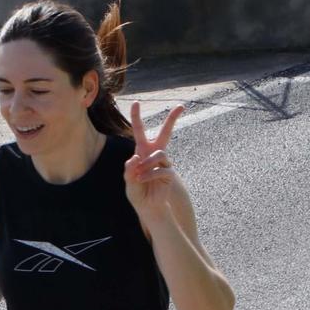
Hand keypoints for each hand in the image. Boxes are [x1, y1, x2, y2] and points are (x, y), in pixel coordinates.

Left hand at [123, 101, 185, 228]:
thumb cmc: (138, 193)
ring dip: (147, 164)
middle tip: (181, 106)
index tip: (136, 102)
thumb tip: (135, 158)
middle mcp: (154, 154)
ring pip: (159, 153)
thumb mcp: (128, 180)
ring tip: (139, 176)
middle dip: (173, 119)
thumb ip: (128, 170)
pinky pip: (161, 168)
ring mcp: (163, 162)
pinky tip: (142, 179)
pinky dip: (149, 174)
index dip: (137, 116)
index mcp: (142, 151)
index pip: (140, 131)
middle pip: (165, 132)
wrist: (148, 207)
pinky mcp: (169, 173)